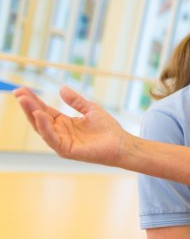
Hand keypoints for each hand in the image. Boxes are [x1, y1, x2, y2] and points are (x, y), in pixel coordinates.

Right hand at [13, 86, 129, 164]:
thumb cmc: (108, 129)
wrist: (121, 143)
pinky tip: (40, 115)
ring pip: (42, 128)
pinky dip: (45, 127)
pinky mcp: (66, 151)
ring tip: (24, 100)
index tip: (22, 89)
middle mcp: (60, 133)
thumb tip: (61, 88)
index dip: (34, 100)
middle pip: (39, 118)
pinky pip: (52, 138)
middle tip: (18, 92)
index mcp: (64, 123)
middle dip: (28, 106)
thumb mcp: (90, 109)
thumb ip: (76, 101)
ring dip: (32, 114)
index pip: (45, 110)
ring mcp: (62, 142)